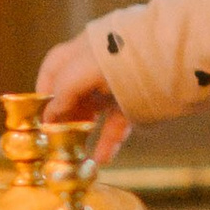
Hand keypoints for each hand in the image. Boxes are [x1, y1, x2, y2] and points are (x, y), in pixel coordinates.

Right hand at [35, 31, 129, 163]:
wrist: (168, 52)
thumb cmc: (115, 58)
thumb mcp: (78, 73)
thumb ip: (61, 94)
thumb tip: (49, 117)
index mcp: (78, 51)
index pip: (52, 71)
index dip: (44, 95)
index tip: (40, 120)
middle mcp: (96, 63)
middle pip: (73, 92)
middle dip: (66, 117)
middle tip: (59, 139)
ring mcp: (118, 80)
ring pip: (97, 109)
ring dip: (87, 133)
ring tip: (79, 154)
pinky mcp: (138, 96)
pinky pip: (120, 119)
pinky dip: (110, 138)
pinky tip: (103, 159)